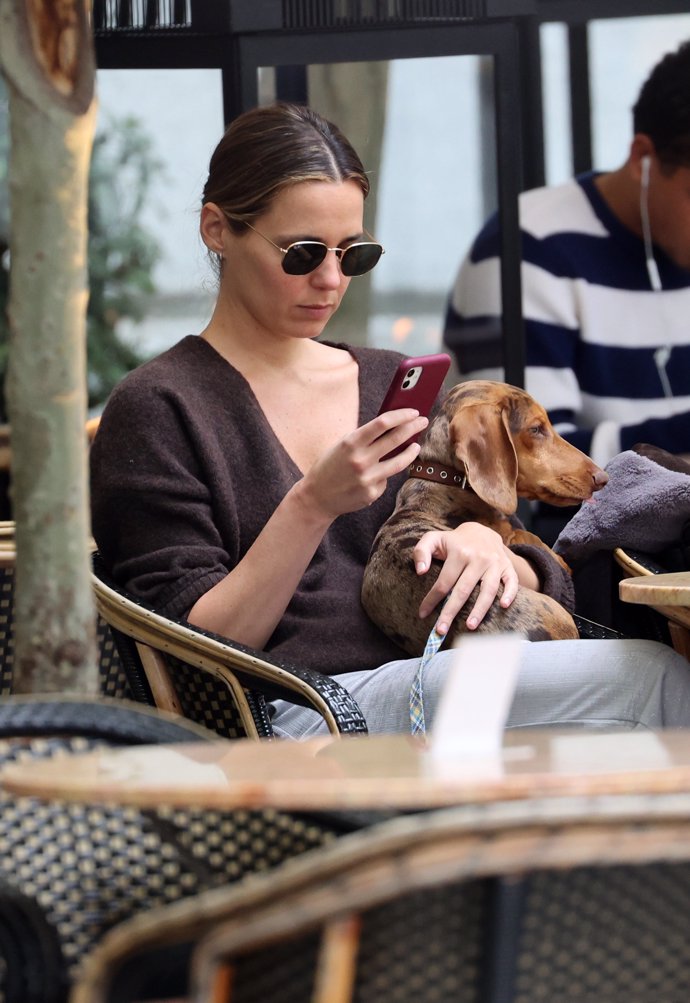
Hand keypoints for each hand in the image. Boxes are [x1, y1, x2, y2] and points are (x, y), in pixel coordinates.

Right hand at [296, 409, 428, 519]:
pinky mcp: (372, 493)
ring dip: (411, 451)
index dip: (402, 415)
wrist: (317, 497)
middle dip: (413, 428)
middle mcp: (361, 460)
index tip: (413, 412)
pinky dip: (384, 474)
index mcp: (351, 443)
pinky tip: (377, 474)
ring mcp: (367, 478)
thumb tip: (393, 427)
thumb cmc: (330, 467)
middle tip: (423, 421)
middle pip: (396, 439)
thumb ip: (364, 438)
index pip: (383, 423)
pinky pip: (385, 479)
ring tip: (416, 445)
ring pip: (400, 462)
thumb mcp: (342, 446)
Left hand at [414, 522, 519, 633]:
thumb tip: (420, 572)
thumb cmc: (453, 541)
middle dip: (451, 611)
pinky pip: (512, 582)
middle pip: (463, 590)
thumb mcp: (433, 539)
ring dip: (480, 609)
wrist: (482, 531)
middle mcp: (478, 558)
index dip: (432, 599)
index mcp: (459, 552)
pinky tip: (503, 606)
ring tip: (470, 626)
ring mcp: (495, 563)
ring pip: (488, 589)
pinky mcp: (508, 567)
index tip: (423, 614)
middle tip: (441, 630)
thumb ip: (421, 552)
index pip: (444, 581)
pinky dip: (510, 593)